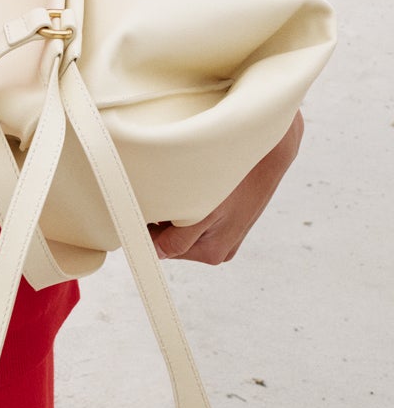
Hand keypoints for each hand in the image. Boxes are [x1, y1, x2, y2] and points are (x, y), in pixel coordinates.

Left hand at [151, 112, 303, 264]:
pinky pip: (198, 214)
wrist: (268, 153)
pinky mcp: (229, 219)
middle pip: (172, 236)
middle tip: (160, 188)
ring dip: (175, 207)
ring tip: (180, 183)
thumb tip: (156, 254)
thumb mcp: (203, 210)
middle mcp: (218, 249)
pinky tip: (193, 182)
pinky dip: (190, 200)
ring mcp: (225, 234)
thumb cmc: (234, 180)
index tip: (139, 203)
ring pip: (183, 224)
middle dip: (162, 215)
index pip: (162, 247)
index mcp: (211, 253)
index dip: (146, 225)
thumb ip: (179, 238)